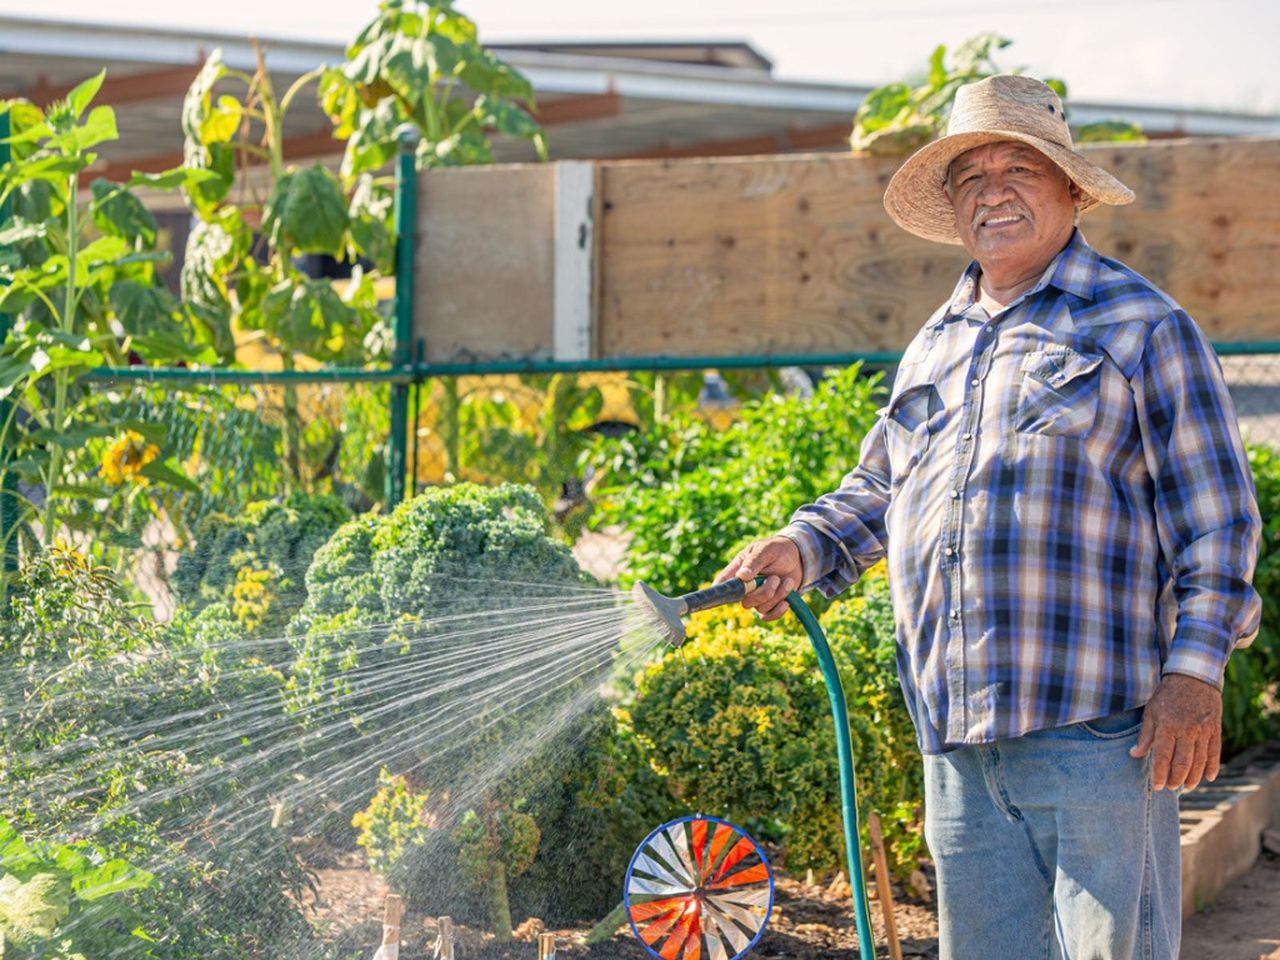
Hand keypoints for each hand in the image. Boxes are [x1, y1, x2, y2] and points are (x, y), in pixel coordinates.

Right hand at [713, 535, 802, 621]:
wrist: (797, 557)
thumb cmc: (777, 549)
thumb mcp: (766, 550)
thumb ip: (754, 561)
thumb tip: (742, 576)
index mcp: (739, 569)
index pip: (723, 583)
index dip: (720, 591)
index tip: (728, 593)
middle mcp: (745, 586)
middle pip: (746, 601)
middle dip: (764, 592)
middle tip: (775, 578)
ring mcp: (757, 597)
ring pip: (761, 608)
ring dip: (777, 595)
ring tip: (786, 581)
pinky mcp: (769, 605)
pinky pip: (768, 616)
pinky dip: (779, 610)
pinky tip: (787, 600)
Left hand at [1130, 673, 1222, 790]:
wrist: (1193, 678)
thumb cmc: (1167, 696)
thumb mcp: (1151, 712)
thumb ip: (1145, 735)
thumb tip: (1134, 754)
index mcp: (1167, 726)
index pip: (1162, 757)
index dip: (1159, 774)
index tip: (1157, 787)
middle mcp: (1186, 731)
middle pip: (1182, 762)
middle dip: (1176, 779)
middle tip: (1171, 788)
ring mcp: (1203, 731)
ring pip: (1199, 761)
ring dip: (1193, 777)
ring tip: (1186, 787)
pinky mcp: (1215, 730)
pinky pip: (1214, 753)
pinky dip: (1212, 767)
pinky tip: (1208, 777)